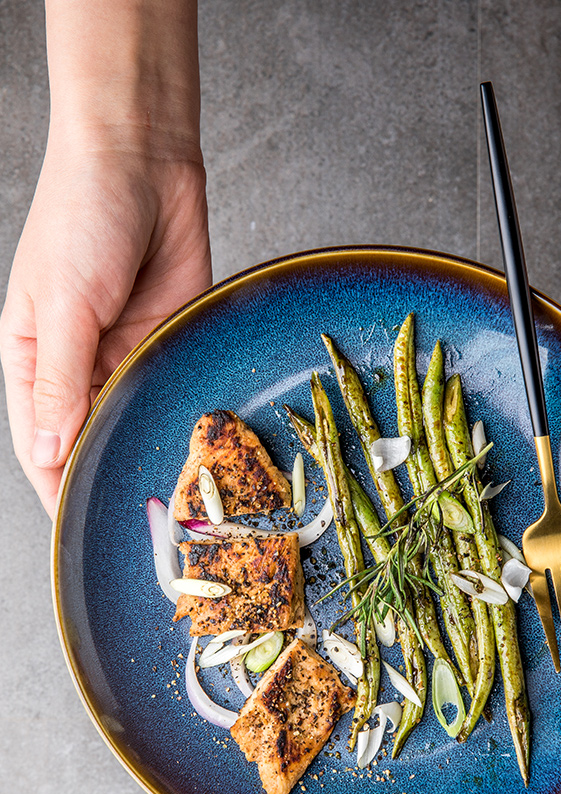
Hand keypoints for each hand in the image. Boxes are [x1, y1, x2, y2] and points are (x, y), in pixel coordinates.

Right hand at [0, 136, 210, 514]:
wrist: (142, 158)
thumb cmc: (83, 214)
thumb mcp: (64, 302)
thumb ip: (60, 379)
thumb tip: (50, 449)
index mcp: (34, 358)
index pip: (40, 442)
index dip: (57, 487)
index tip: (78, 531)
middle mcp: (79, 364)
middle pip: (88, 439)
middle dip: (107, 476)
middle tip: (135, 525)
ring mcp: (125, 353)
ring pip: (131, 419)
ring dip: (143, 449)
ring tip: (168, 497)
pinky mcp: (168, 338)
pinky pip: (169, 386)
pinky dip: (175, 414)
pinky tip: (190, 445)